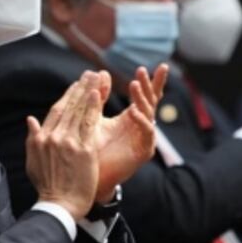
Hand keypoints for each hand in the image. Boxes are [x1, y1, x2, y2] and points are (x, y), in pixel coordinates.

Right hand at [25, 71, 102, 220]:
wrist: (59, 206)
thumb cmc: (47, 187)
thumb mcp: (33, 162)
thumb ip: (32, 138)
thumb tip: (30, 119)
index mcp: (40, 138)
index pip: (56, 111)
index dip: (67, 96)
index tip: (76, 86)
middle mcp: (53, 137)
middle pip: (68, 107)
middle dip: (79, 88)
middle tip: (89, 74)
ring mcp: (68, 142)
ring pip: (79, 111)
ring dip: (88, 92)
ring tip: (97, 77)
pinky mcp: (83, 149)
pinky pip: (89, 123)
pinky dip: (93, 107)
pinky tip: (98, 93)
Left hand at [92, 64, 167, 202]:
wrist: (90, 177)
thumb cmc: (92, 148)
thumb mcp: (94, 117)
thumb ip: (99, 97)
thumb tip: (101, 72)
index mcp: (132, 118)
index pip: (144, 96)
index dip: (148, 81)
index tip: (146, 65)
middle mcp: (141, 127)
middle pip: (151, 101)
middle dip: (150, 85)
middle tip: (145, 69)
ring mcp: (144, 139)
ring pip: (148, 114)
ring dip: (142, 98)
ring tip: (135, 84)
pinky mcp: (143, 152)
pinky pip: (147, 133)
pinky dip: (142, 121)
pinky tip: (134, 112)